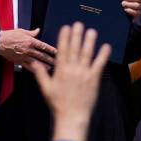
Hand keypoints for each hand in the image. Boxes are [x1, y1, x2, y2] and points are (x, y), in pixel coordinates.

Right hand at [0, 27, 55, 67]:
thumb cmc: (10, 35)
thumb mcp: (22, 31)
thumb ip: (31, 32)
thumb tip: (38, 30)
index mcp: (30, 41)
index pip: (43, 46)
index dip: (51, 49)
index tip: (56, 52)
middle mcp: (28, 49)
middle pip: (42, 55)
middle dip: (50, 59)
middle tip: (56, 61)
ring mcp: (24, 56)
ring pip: (37, 62)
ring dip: (44, 65)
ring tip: (51, 67)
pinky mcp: (19, 61)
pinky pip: (29, 66)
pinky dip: (35, 68)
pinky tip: (39, 70)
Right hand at [28, 21, 109, 140]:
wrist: (72, 117)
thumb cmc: (58, 104)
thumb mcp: (46, 89)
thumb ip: (41, 74)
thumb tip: (34, 63)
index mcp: (60, 70)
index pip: (62, 49)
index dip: (64, 37)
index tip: (66, 27)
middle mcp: (72, 69)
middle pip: (75, 48)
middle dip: (77, 35)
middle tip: (79, 23)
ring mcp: (84, 73)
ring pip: (87, 53)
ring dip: (90, 41)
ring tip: (92, 30)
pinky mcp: (94, 79)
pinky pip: (99, 64)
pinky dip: (103, 55)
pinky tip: (106, 46)